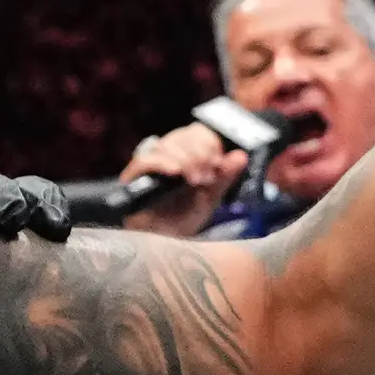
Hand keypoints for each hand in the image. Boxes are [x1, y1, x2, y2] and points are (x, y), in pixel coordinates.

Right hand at [118, 123, 242, 235]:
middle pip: (181, 136)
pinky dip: (162, 163)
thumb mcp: (210, 196)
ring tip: (196, 180)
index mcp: (186, 154)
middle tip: (208, 175)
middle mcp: (166, 154)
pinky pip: (144, 160)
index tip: (218, 162)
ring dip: (184, 159)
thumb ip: (224, 176)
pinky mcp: (133, 176)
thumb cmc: (184, 217)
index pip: (196, 133)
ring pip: (165, 145)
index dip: (209, 142)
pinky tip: (175, 172)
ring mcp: (149, 164)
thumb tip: (241, 155)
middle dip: (199, 153)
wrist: (161, 241)